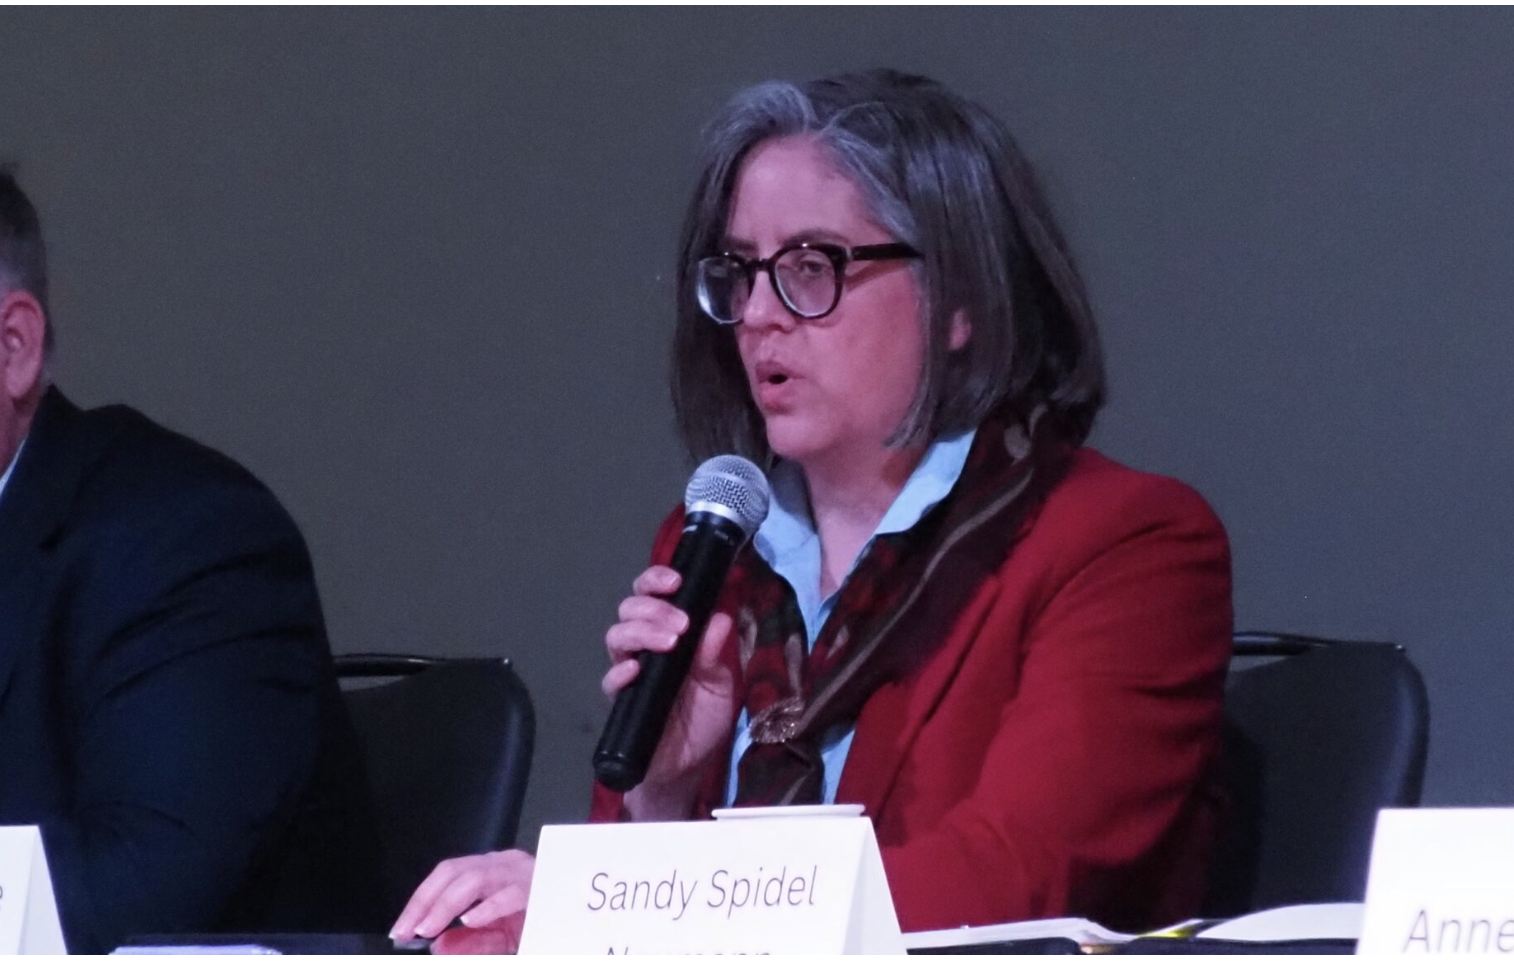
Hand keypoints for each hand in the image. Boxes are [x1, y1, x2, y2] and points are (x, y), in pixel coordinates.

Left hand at [389, 849, 534, 944]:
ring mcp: (523, 872)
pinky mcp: (541, 888)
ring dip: (446, 905)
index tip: (401, 929)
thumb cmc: (544, 921)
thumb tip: (438, 947)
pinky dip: (487, 908)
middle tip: (409, 931)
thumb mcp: (500, 938)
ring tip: (429, 928)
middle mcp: (505, 864)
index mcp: (492, 871)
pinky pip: (509, 894)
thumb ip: (471, 943)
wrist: (585, 917)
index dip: (420, 899)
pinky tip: (470, 921)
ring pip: (475, 878)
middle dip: (426, 900)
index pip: (446, 875)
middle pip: (454, 871)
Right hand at [604, 565, 737, 819]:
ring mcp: (631, 673)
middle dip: (653, 607)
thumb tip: (720, 617)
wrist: (689, 765)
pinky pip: (610, 681)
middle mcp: (645, 647)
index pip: (653, 595)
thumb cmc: (703, 718)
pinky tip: (635, 670)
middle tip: (680, 623)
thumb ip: (716, 654)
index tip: (675, 580)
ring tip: (668, 643)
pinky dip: (620, 671)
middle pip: (630, 609)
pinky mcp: (622, 702)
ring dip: (641, 631)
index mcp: (669, 634)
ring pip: (617, 635)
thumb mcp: (721, 684)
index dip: (657, 580)